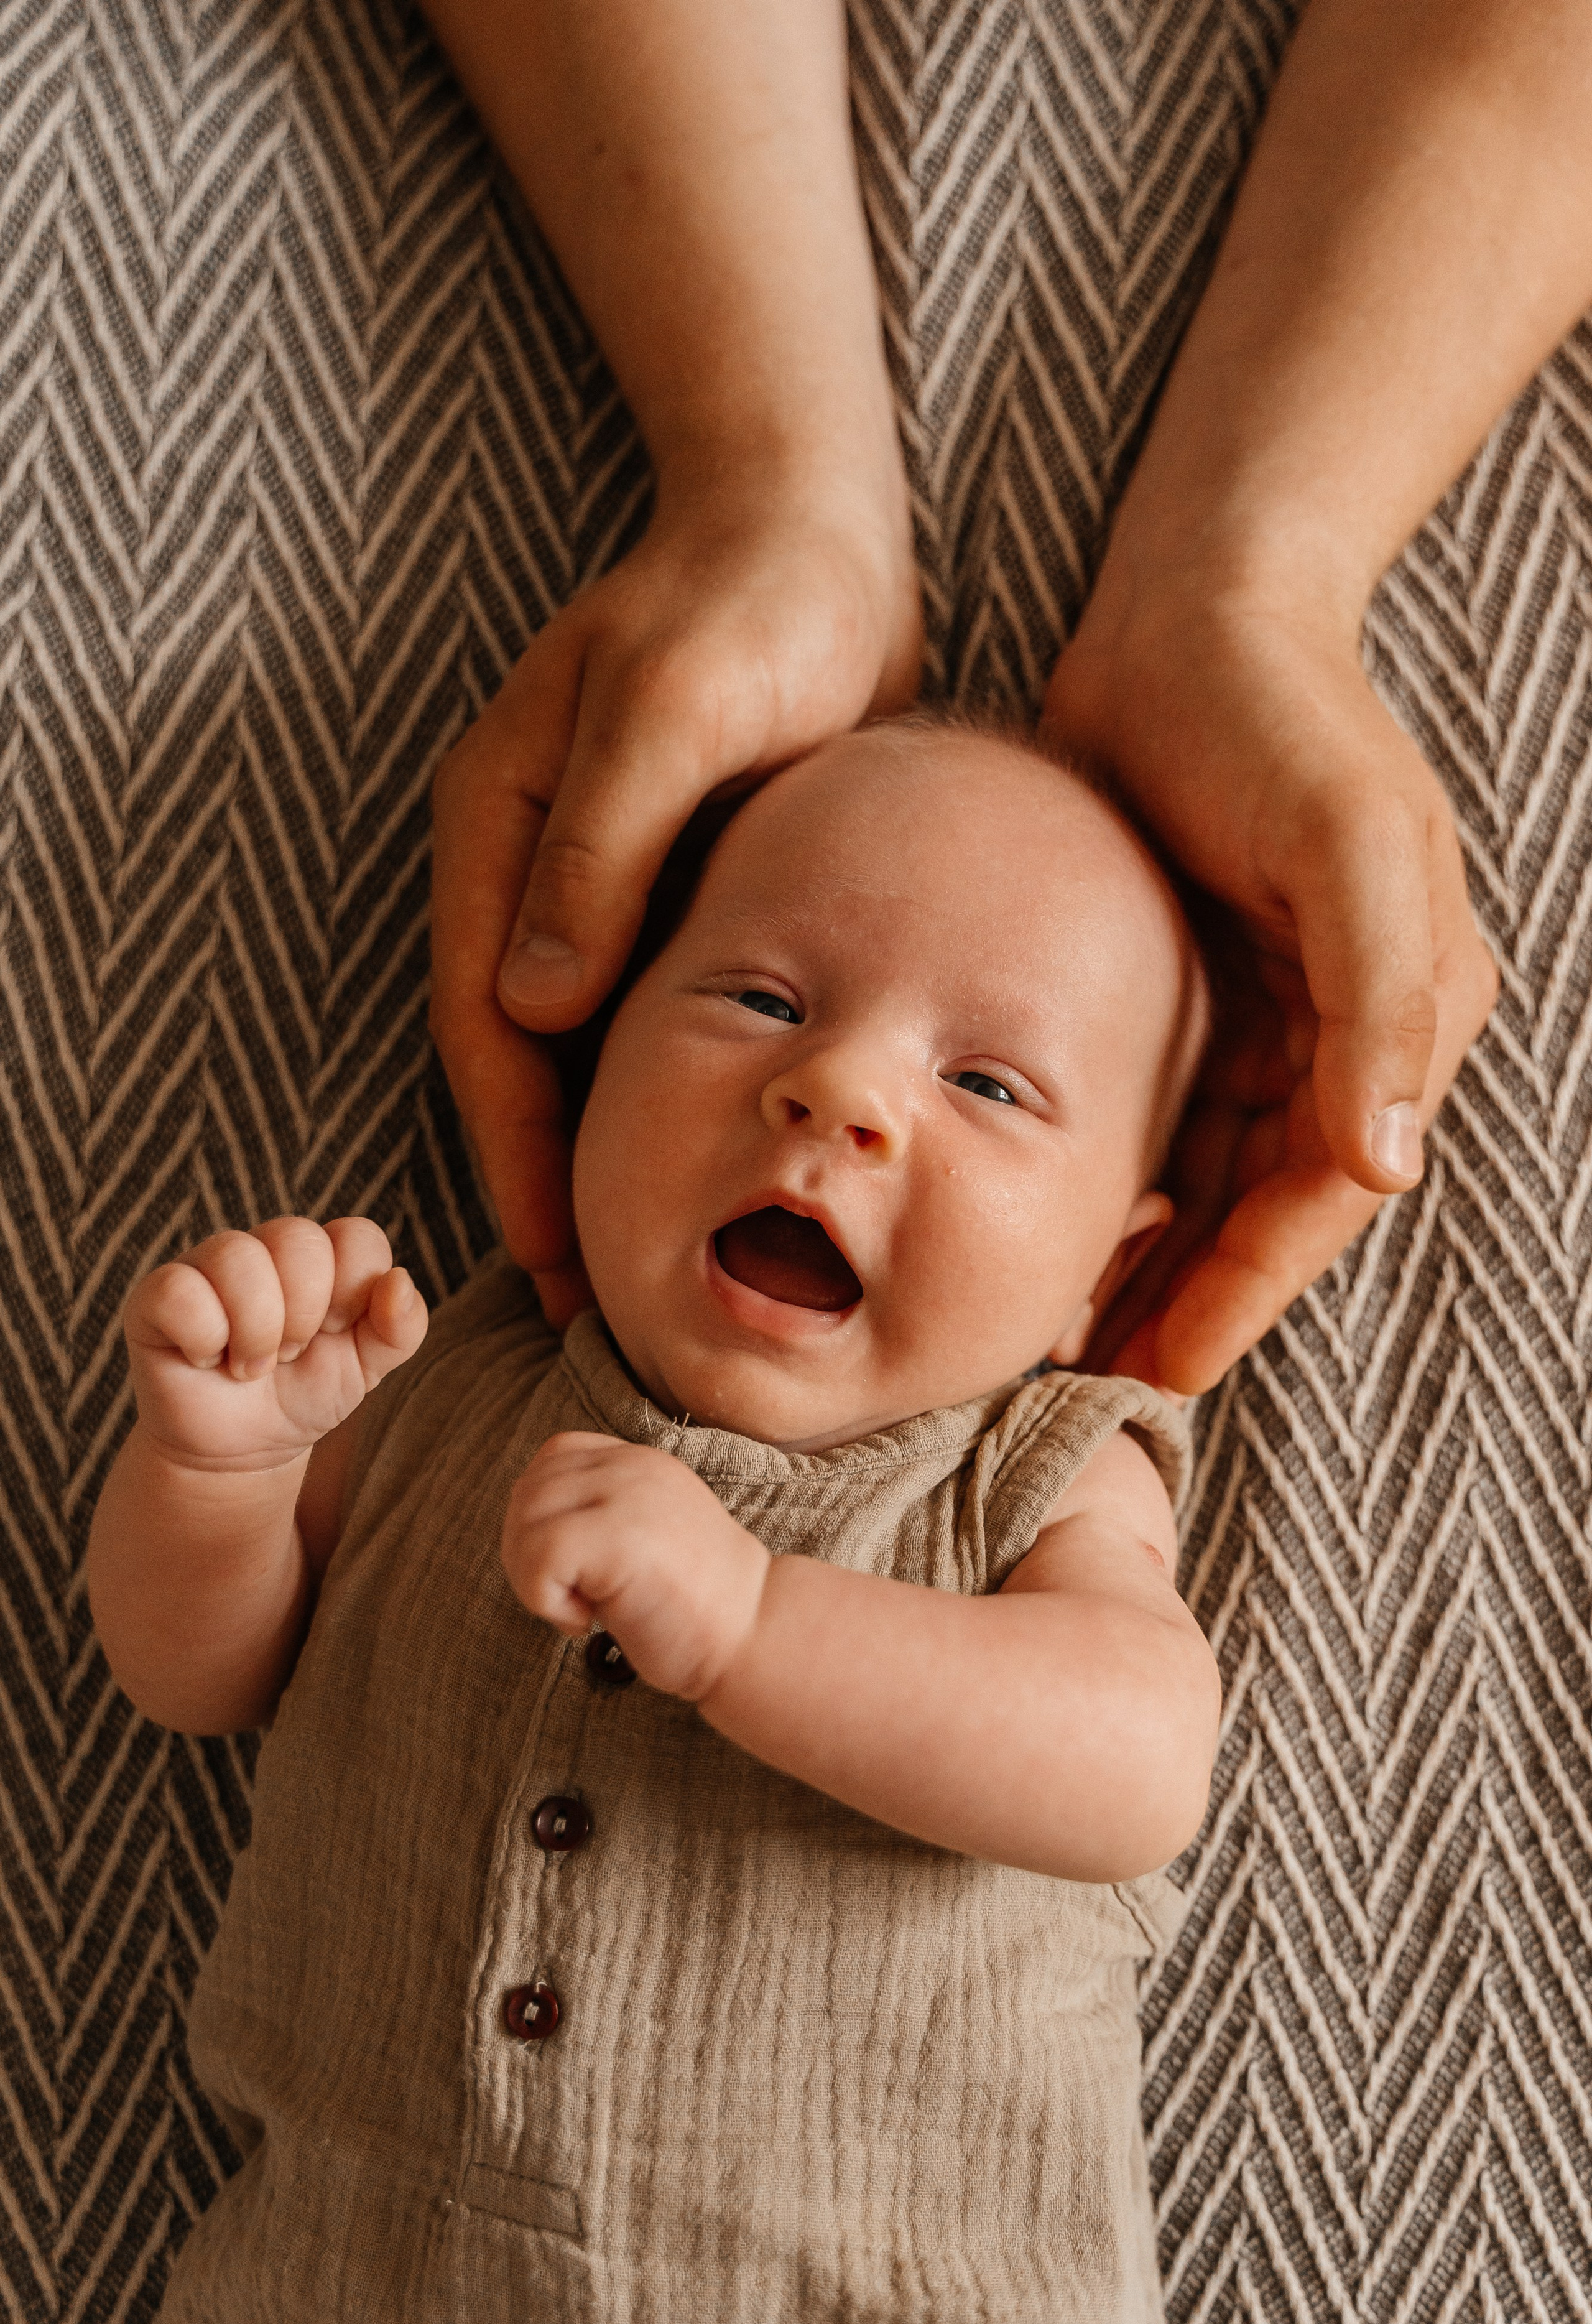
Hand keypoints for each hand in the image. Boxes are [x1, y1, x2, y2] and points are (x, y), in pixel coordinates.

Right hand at [124, 1217, 427, 1472]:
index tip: (337, 1332)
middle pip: (298, 1237)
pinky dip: (204, 1338)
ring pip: (237, 1255)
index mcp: (321, 1256)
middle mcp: (264, 1248)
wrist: (244, 1453)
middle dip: (304, 1315)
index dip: (354, 1291)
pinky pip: (179, 1289)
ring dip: (255, 1331)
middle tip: (289, 1353)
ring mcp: (206, 1266)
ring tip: (250, 1365)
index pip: (356, 1235)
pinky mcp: (156, 1295)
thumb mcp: (368, 1369)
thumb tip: (398, 1282)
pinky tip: (207, 1361)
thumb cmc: (306, 1395)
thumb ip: (401, 1328)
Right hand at [429, 470, 921, 1326]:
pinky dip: (671, 1095)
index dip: (515, 1149)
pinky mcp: (666, 889)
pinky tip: (712, 1167)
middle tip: (597, 1307)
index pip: (487, 1025)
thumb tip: (535, 1005)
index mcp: (500, 831)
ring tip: (654, 1265)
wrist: (812, 539)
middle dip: (554, 1180)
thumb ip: (603, 845)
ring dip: (611, 1153)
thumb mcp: (675, 709)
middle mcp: (533, 869)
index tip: (548, 1257)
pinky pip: (651, 1015)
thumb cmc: (748, 607)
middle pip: (524, 1058)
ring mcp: (597, 882)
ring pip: (585, 1050)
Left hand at [501, 1431, 770, 1701]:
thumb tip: (525, 1523)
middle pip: (527, 1491)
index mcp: (638, 1461)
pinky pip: (538, 1558)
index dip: (543, 1516)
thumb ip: (598, 1512)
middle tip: (571, 1599)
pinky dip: (545, 1600)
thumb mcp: (643, 1535)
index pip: (552, 1459)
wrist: (754, 1634)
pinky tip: (588, 1621)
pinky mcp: (619, 1535)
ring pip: (525, 1524)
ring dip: (534, 1581)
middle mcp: (631, 1465)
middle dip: (527, 1554)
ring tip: (583, 1609)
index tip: (579, 1568)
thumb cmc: (693, 1605)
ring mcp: (626, 1494)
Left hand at [1046, 588, 1498, 1392]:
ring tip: (1057, 1342)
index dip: (1245, 1288)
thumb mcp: (1343, 840)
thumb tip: (1386, 1163)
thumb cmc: (1273, 713)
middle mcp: (1343, 1030)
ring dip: (1146, 1262)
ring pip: (1207, 1180)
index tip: (1160, 1371)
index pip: (1325, 1191)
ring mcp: (1269, 1014)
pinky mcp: (1192, 990)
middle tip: (1088, 1389)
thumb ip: (1378, 998)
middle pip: (1262, 1208)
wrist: (1194, 608)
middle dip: (1188, 1301)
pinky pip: (1162, 1120)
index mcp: (1404, 1010)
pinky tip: (1052, 1233)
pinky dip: (1117, 1184)